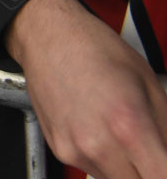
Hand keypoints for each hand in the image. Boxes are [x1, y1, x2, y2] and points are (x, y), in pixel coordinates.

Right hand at [8, 0, 166, 178]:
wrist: (47, 36)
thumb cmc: (95, 49)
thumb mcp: (150, 84)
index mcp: (128, 126)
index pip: (161, 177)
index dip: (166, 171)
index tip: (165, 161)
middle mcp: (99, 145)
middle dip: (150, 169)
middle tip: (150, 148)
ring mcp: (76, 150)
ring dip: (129, 168)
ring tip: (122, 133)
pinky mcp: (61, 150)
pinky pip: (94, 169)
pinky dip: (105, 158)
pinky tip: (101, 129)